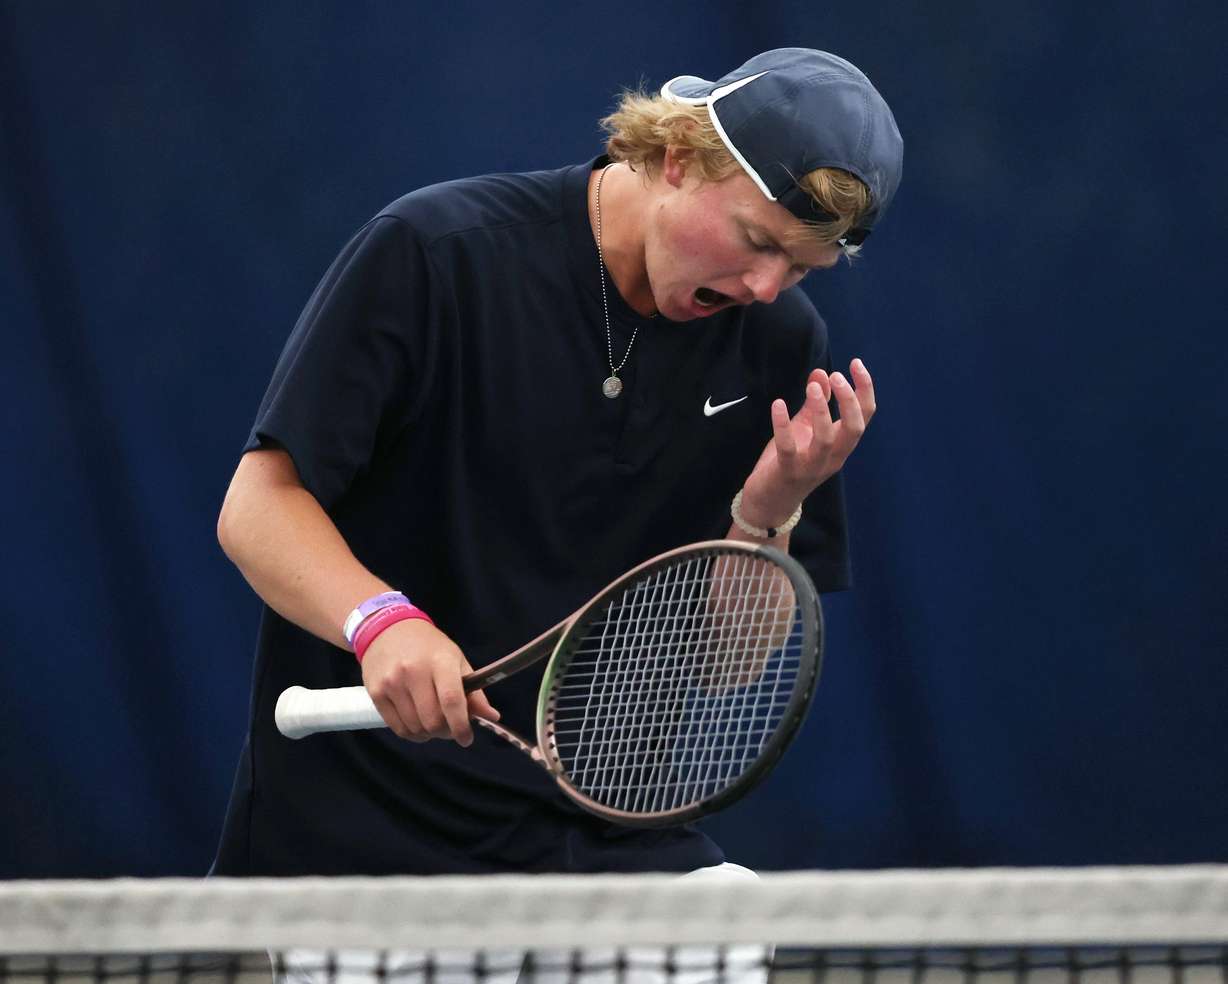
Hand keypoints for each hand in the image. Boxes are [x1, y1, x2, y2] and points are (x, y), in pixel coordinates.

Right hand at [360, 619, 499, 745]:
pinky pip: (398, 728)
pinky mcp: (376, 693)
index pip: (451, 700)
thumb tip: (492, 717)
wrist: (387, 629)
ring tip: (434, 723)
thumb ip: (474, 691)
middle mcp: (413, 672)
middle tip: (450, 728)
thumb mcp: (456, 660)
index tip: (467, 739)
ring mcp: (392, 683)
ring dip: (429, 734)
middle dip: (446, 732)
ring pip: (415, 728)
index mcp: (440, 661)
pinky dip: (412, 734)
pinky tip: (418, 724)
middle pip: (432, 720)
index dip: (461, 725)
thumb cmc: (428, 646)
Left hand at [740, 359, 875, 526]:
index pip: (864, 416)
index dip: (864, 389)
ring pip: (826, 439)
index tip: (855, 364)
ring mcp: (811, 467)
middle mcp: (833, 457)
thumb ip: (815, 404)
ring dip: (821, 410)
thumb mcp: (805, 429)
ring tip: (812, 386)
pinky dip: (783, 424)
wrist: (769, 502)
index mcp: (841, 445)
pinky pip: (789, 448)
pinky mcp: (787, 472)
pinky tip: (778, 404)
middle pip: (854, 428)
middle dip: (849, 400)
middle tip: (836, 376)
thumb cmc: (789, 463)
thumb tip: (821, 374)